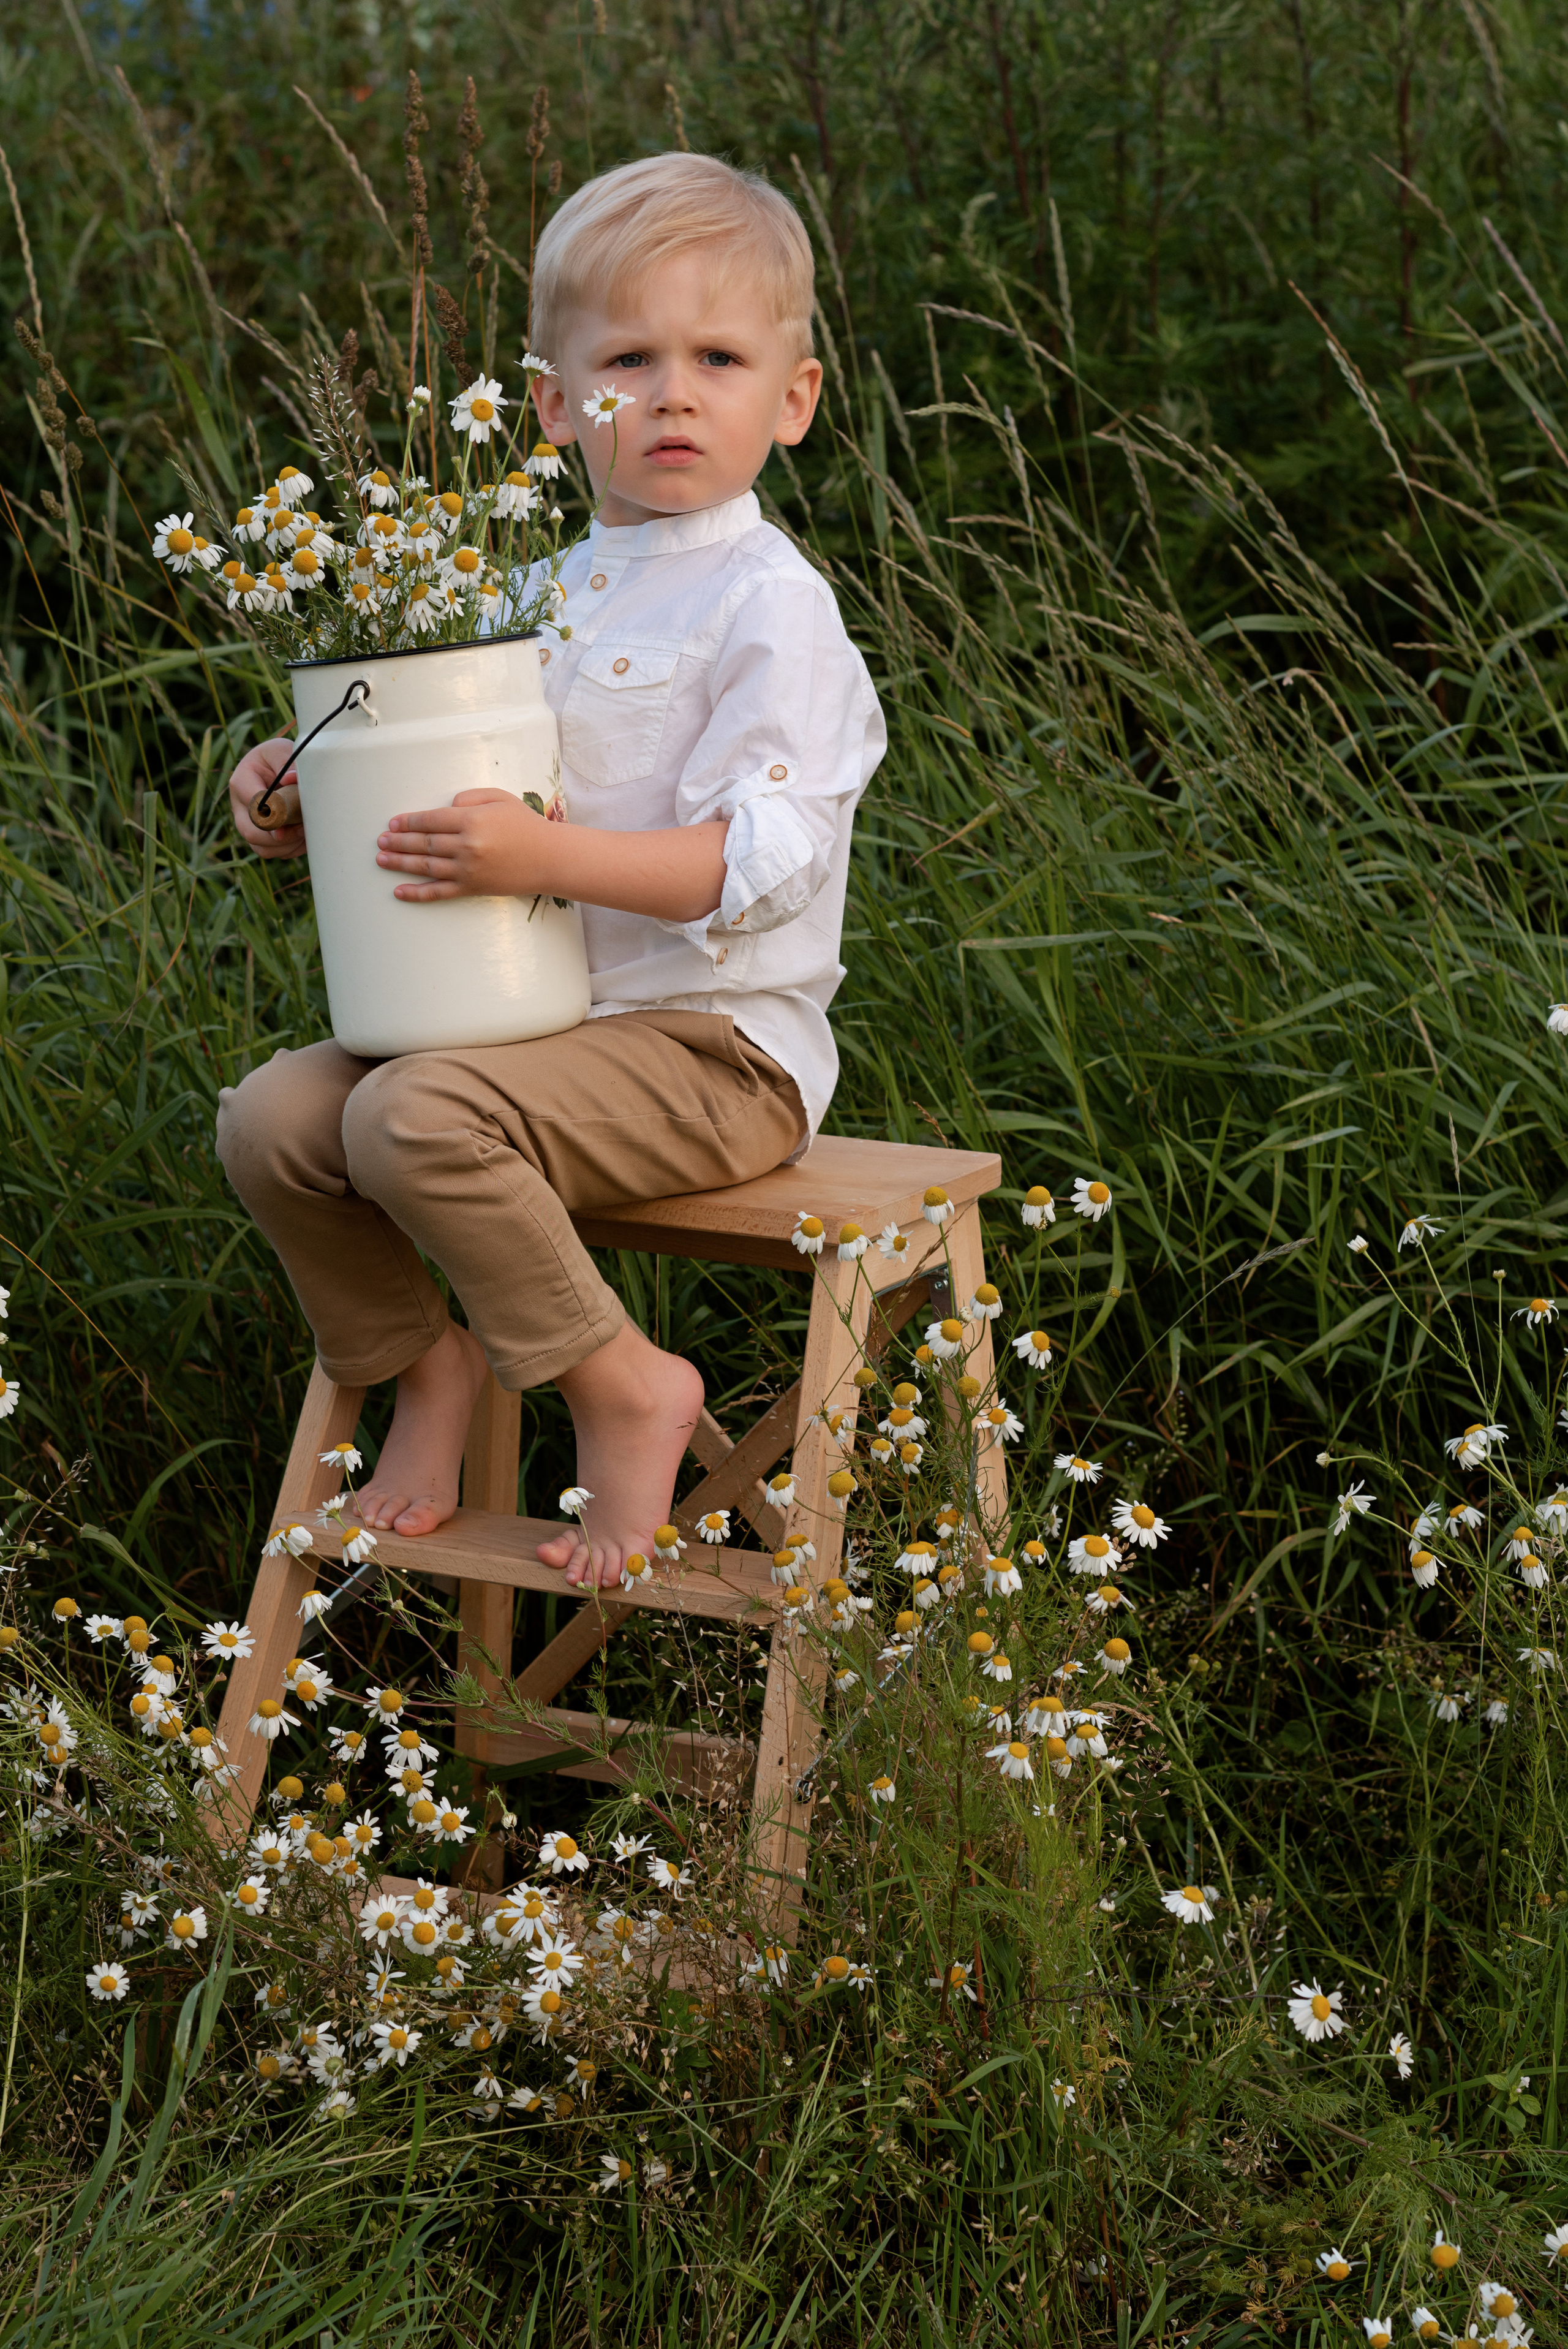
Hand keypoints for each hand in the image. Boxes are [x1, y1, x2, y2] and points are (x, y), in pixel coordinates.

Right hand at [229, 736, 305, 858]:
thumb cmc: (280, 758)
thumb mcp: (282, 750)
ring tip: (305, 831)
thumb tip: (291, 779)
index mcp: (241, 781)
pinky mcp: (260, 837)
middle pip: (250, 832)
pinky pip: (272, 853)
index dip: (272, 815)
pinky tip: (304, 838)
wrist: (281, 768)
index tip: (290, 817)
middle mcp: (240, 806)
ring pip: (261, 848)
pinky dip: (290, 850)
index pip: (252, 804)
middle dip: (278, 836)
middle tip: (301, 829)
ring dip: (287, 845)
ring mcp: (248, 824)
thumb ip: (287, 761)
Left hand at [376, 789, 560, 901]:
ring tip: (381, 859)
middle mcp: (466, 846)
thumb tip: (446, 806)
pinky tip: (399, 892)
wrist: (549, 858)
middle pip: (424, 843)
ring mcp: (468, 870)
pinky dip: (417, 893)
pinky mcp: (472, 888)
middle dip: (398, 841)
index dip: (408, 821)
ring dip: (400, 863)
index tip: (393, 822)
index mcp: (472, 820)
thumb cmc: (525, 825)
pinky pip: (439, 892)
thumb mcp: (500, 798)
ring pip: (426, 866)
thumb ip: (470, 797)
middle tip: (380, 841)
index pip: (430, 820)